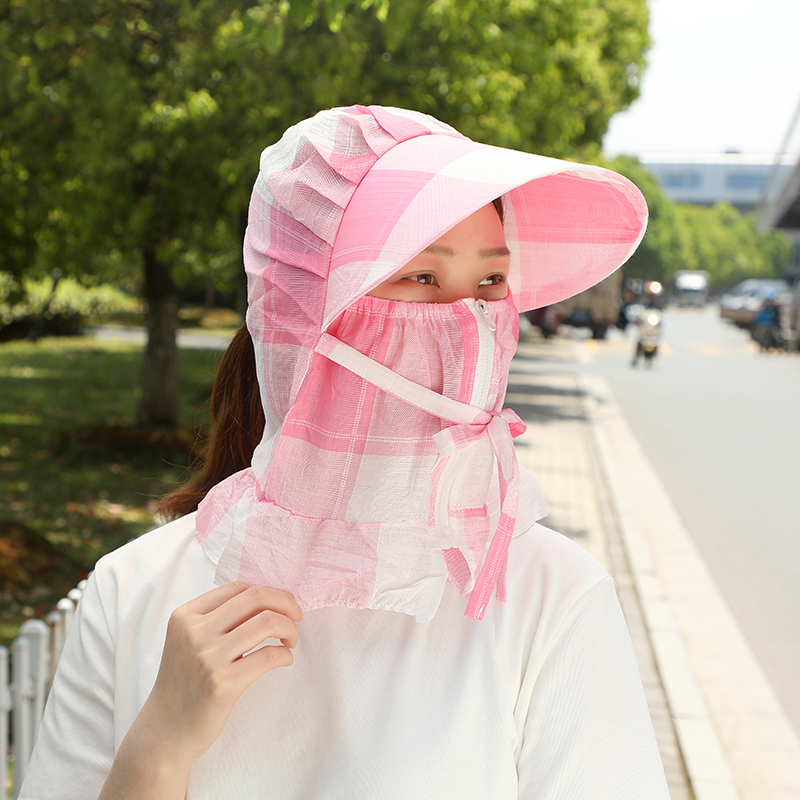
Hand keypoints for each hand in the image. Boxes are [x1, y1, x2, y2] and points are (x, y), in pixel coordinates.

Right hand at [100, 581, 301, 798]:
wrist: (165, 730)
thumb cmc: (184, 682)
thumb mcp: (187, 640)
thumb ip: (217, 617)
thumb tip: (266, 598)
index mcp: (186, 615)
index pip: (239, 587)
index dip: (269, 591)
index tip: (283, 604)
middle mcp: (195, 631)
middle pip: (256, 598)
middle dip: (286, 603)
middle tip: (296, 616)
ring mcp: (208, 657)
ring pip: (267, 623)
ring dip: (289, 629)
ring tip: (291, 640)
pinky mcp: (223, 683)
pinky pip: (268, 656)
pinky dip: (285, 655)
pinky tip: (284, 659)